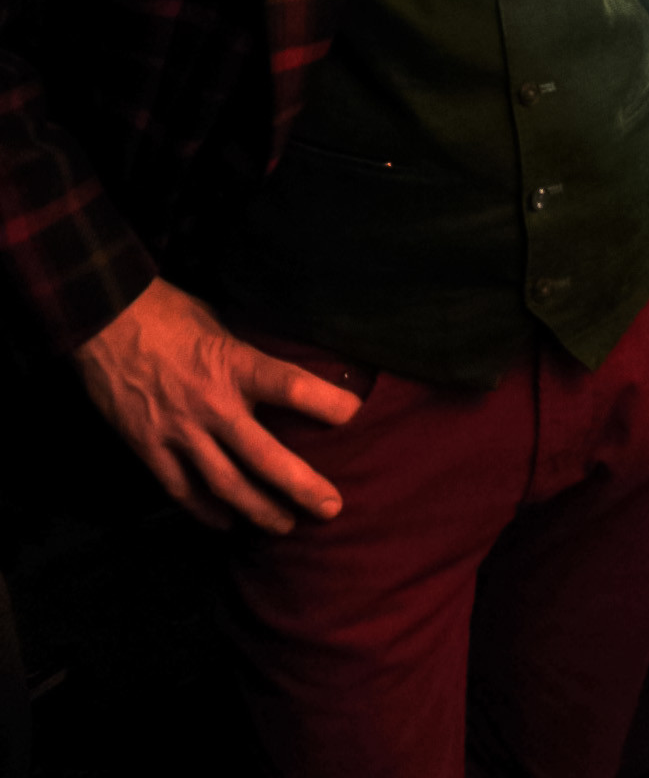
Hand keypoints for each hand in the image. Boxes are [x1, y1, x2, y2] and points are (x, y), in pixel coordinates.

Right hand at [74, 277, 361, 533]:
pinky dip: (206, 511)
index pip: (290, 386)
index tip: (355, 415)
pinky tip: (226, 522)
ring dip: (258, 511)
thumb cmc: (167, 312)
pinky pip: (182, 491)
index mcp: (233, 363)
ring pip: (225, 485)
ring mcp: (178, 430)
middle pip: (263, 456)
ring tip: (284, 526)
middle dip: (300, 485)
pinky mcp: (148, 447)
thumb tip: (274, 378)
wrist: (104, 318)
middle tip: (331, 507)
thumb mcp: (218, 323)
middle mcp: (210, 403)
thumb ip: (244, 357)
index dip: (326, 402)